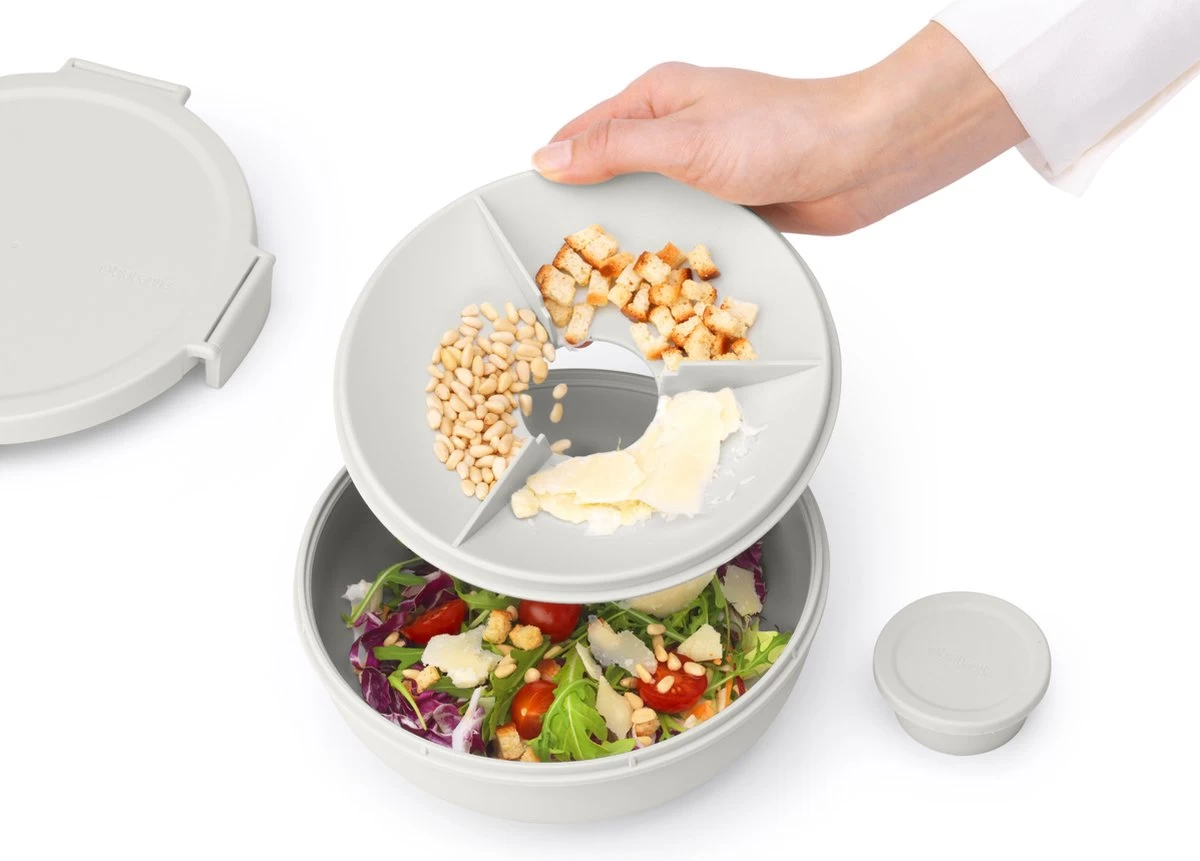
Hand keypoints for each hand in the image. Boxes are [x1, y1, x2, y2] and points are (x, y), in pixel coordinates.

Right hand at [533, 24, 1027, 233]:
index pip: (582, 134)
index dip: (553, 171)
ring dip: (634, 238)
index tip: (528, 212)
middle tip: (564, 262)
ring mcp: (704, 167)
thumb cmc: (786, 132)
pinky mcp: (731, 200)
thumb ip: (616, 149)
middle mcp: (676, 130)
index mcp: (656, 98)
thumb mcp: (685, 140)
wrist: (863, 159)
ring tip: (605, 281)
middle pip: (612, 174)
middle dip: (590, 215)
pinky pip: (686, 228)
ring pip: (649, 206)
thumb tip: (550, 156)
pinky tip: (660, 278)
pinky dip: (672, 250)